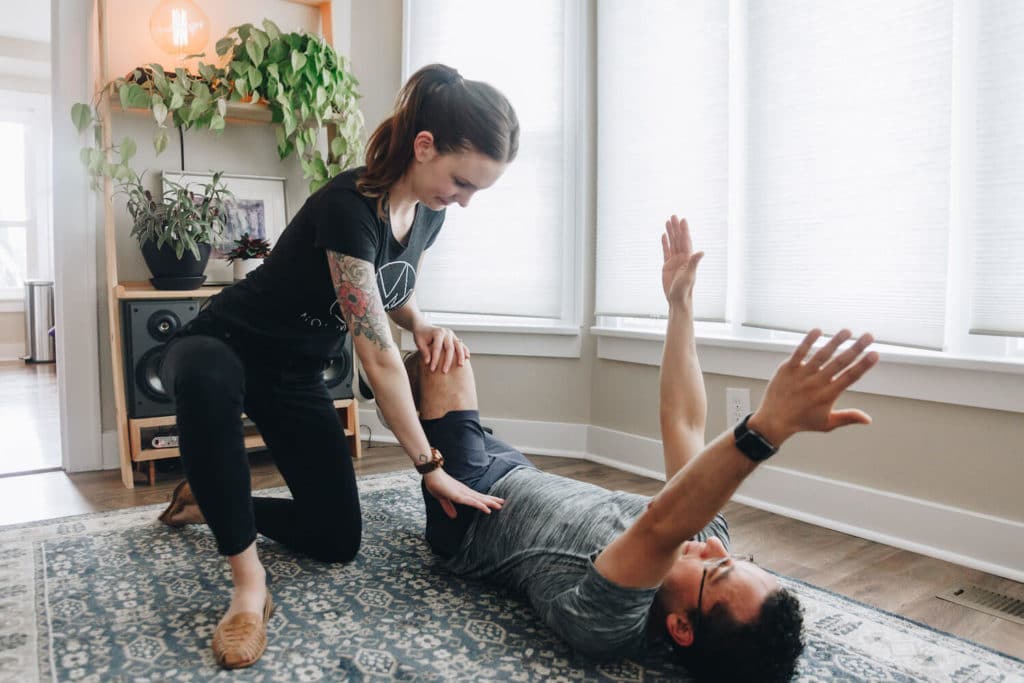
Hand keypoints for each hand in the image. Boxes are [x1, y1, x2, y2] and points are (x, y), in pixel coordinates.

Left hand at [413, 324, 468, 372]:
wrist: (424, 327)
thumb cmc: (421, 335)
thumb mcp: (419, 342)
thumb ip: (424, 351)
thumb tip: (428, 362)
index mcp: (438, 332)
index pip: (437, 348)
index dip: (435, 359)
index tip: (432, 369)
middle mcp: (446, 333)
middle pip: (449, 348)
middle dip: (447, 361)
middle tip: (444, 371)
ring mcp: (452, 335)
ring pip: (458, 345)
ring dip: (460, 356)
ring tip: (461, 365)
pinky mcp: (454, 337)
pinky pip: (461, 344)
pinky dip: (464, 350)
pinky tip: (467, 357)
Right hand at [423, 468, 504, 518]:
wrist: (431, 475)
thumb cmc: (436, 484)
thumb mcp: (442, 498)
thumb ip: (448, 507)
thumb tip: (454, 516)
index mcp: (462, 493)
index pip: (477, 497)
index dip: (486, 500)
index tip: (494, 502)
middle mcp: (465, 492)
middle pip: (481, 497)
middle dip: (492, 500)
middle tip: (503, 503)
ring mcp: (463, 493)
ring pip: (479, 499)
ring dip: (490, 502)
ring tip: (500, 505)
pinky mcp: (459, 496)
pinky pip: (472, 502)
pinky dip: (480, 505)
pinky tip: (488, 509)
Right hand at [661, 215, 704, 306]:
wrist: (677, 299)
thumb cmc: (684, 290)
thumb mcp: (689, 276)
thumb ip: (694, 263)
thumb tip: (701, 252)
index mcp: (687, 258)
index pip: (685, 241)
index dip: (684, 230)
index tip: (682, 220)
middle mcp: (682, 258)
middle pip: (678, 239)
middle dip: (676, 228)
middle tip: (673, 216)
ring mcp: (674, 261)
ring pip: (672, 243)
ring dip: (670, 233)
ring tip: (667, 222)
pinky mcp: (667, 265)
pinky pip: (666, 251)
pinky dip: (665, 243)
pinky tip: (664, 235)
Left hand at [751, 329, 879, 446]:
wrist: (774, 420)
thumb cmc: (802, 421)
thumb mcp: (827, 424)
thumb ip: (848, 417)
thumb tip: (869, 419)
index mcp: (828, 395)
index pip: (850, 377)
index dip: (863, 365)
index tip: (875, 354)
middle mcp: (817, 383)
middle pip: (839, 363)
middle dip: (855, 349)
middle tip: (869, 336)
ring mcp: (802, 374)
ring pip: (821, 355)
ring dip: (835, 342)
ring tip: (847, 331)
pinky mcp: (788, 369)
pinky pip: (799, 353)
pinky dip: (807, 342)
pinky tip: (817, 330)